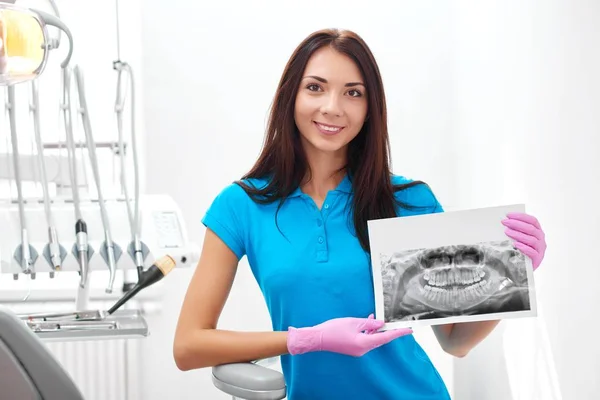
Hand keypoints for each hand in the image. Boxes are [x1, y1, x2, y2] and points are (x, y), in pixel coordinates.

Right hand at [287, 314, 411, 356]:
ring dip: (377, 330)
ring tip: (380, 319)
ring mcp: (358, 350)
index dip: (398, 333)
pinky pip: (365, 339)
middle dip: (388, 331)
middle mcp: (363, 349)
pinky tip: (368, 322)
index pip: (385, 337)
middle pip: (380, 339)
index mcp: (364, 343)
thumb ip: (369, 323)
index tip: (408, 330)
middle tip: (399, 325)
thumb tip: (381, 323)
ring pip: (373, 339)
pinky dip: (369, 331)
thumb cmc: (333, 329)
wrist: (318, 338)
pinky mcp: (353, 347)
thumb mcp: (353, 322)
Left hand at [501, 212, 546, 270]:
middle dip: (516, 224)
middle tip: (504, 222)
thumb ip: (515, 230)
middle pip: (531, 229)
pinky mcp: (538, 259)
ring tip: (506, 232)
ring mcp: (540, 249)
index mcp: (538, 231)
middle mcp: (541, 239)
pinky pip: (532, 252)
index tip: (508, 215)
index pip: (532, 220)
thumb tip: (504, 221)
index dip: (521, 216)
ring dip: (518, 234)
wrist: (523, 268)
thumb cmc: (519, 250)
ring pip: (532, 240)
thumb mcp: (518, 238)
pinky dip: (523, 247)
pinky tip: (515, 244)